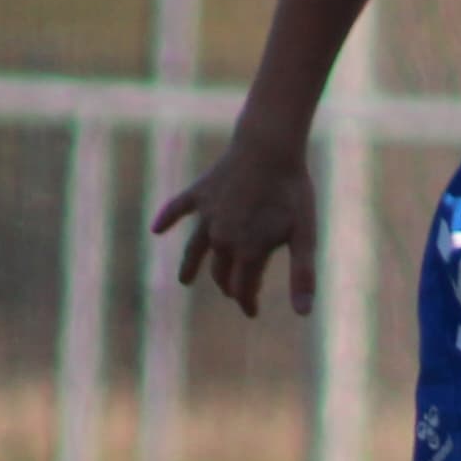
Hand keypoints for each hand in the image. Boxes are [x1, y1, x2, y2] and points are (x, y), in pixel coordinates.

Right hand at [150, 131, 319, 317]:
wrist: (270, 146)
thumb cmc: (292, 190)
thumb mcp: (304, 234)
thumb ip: (302, 275)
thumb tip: (304, 314)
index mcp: (248, 252)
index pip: (242, 289)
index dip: (247, 302)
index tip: (252, 312)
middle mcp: (222, 238)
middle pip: (220, 272)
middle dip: (228, 287)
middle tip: (233, 294)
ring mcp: (207, 216)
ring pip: (195, 249)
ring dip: (190, 266)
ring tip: (184, 281)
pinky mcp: (199, 193)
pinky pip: (177, 208)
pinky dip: (166, 218)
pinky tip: (156, 229)